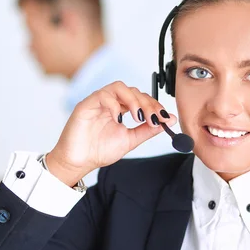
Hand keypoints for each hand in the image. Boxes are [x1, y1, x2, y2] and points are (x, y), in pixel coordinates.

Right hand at [47, 81, 176, 186]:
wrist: (79, 162)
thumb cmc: (99, 151)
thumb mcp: (130, 140)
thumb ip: (148, 130)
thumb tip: (170, 120)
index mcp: (120, 109)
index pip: (140, 98)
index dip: (154, 105)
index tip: (164, 118)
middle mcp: (110, 102)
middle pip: (132, 90)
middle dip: (147, 103)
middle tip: (154, 118)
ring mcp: (98, 102)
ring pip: (118, 87)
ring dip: (133, 100)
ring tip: (138, 116)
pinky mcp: (86, 105)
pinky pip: (102, 95)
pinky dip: (114, 105)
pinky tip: (119, 119)